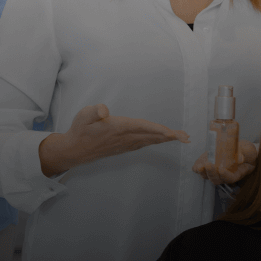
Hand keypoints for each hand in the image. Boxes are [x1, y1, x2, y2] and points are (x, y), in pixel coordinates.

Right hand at [39, 104, 189, 175]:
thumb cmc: (80, 130)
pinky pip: (144, 143)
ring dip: (165, 139)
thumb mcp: (83, 115)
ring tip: (180, 137)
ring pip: (149, 140)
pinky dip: (155, 141)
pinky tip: (160, 140)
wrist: (74, 150)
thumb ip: (94, 111)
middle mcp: (125, 138)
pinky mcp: (123, 147)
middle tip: (186, 138)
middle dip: (169, 136)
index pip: (142, 128)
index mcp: (118, 128)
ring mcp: (125, 144)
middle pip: (151, 136)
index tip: (172, 133)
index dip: (158, 130)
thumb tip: (104, 110)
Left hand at [192, 140, 257, 184]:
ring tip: (200, 166)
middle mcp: (225, 174)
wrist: (242, 149)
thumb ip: (244, 154)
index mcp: (236, 173)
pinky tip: (197, 164)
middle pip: (216, 179)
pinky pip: (201, 169)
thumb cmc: (247, 152)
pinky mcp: (208, 163)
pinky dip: (197, 167)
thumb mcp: (249, 151)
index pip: (230, 178)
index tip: (221, 169)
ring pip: (207, 176)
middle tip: (208, 164)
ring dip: (202, 172)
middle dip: (211, 173)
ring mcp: (215, 170)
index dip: (225, 175)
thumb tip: (239, 158)